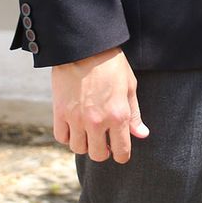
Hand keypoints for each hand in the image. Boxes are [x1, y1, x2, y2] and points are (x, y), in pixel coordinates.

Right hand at [51, 47, 149, 162]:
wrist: (84, 47)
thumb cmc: (111, 64)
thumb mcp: (129, 86)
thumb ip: (134, 114)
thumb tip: (142, 135)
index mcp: (118, 115)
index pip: (121, 152)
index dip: (122, 155)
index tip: (119, 151)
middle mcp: (97, 121)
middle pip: (98, 155)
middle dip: (103, 151)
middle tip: (103, 142)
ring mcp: (77, 118)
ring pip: (78, 148)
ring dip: (84, 143)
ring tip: (88, 132)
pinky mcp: (60, 112)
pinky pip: (61, 137)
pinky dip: (67, 136)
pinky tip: (73, 126)